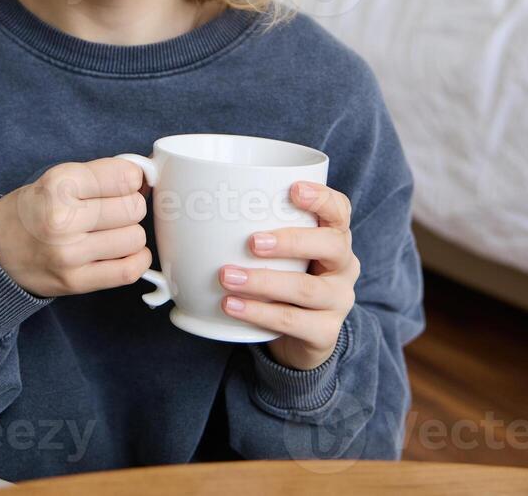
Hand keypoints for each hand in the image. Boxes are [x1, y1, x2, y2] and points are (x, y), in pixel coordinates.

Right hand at [0, 158, 150, 298]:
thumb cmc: (34, 210)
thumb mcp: (58, 178)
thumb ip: (103, 174)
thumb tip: (146, 178)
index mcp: (59, 184)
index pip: (126, 176)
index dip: (132, 179)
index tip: (124, 183)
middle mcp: (62, 218)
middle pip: (134, 208)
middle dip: (130, 206)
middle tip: (112, 210)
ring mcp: (69, 254)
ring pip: (135, 238)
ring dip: (130, 234)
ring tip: (110, 231)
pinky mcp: (75, 282)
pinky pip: (129, 270)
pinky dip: (136, 259)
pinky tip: (122, 251)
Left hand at [218, 180, 358, 369]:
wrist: (300, 338)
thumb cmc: (281, 278)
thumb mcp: (275, 252)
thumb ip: (251, 226)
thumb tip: (184, 196)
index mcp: (333, 236)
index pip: (339, 210)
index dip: (321, 198)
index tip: (293, 189)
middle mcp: (343, 266)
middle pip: (331, 245)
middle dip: (291, 241)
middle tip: (252, 242)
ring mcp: (338, 301)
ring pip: (307, 288)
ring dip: (263, 281)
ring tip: (227, 277)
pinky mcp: (325, 333)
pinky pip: (293, 321)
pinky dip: (258, 313)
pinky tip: (231, 306)